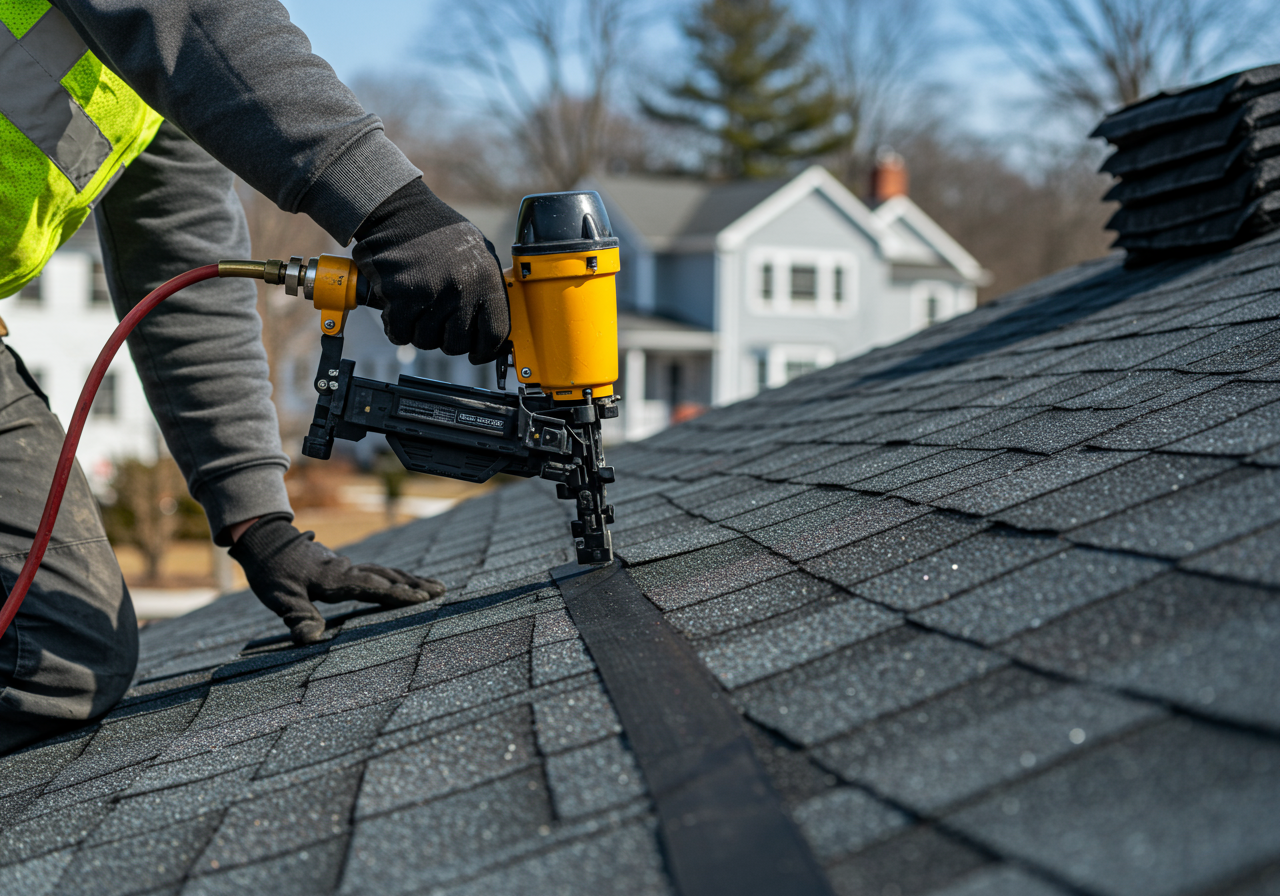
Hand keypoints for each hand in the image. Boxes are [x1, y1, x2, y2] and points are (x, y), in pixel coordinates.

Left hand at [229, 514, 444, 643]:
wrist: (267, 541)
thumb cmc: (272, 571)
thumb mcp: (279, 597)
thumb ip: (298, 617)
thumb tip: (310, 640)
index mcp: (335, 579)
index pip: (372, 586)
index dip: (397, 593)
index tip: (422, 598)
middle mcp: (347, 570)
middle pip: (387, 576)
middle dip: (414, 585)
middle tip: (441, 592)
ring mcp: (349, 567)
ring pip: (387, 572)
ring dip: (411, 580)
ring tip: (436, 587)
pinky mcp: (347, 567)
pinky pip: (379, 572)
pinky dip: (397, 577)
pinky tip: (407, 582)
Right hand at [352, 178, 509, 364]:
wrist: (398, 210)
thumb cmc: (439, 233)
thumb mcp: (478, 254)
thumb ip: (487, 289)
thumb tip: (495, 329)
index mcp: (487, 280)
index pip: (495, 334)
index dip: (484, 350)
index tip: (476, 353)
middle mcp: (462, 289)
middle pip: (456, 344)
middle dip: (445, 338)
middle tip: (436, 322)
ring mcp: (431, 294)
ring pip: (426, 341)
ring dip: (418, 330)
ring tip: (417, 307)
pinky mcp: (400, 296)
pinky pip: (399, 332)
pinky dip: (395, 326)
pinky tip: (397, 308)